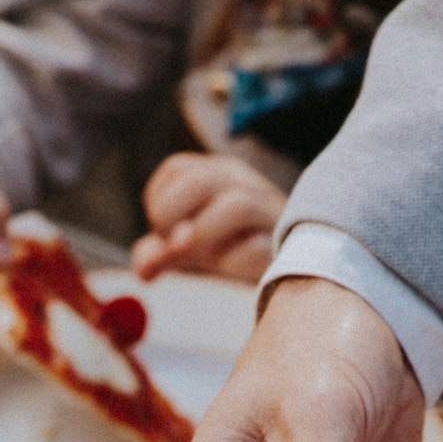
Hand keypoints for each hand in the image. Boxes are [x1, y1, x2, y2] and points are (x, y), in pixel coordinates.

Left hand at [133, 152, 286, 285]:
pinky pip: (257, 248)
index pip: (176, 169)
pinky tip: (237, 271)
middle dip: (172, 215)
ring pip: (235, 206)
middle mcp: (245, 184)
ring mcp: (270, 212)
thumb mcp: (196, 247)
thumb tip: (141, 268)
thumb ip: (164, 252)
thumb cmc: (241, 250)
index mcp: (220, 174)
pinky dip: (236, 261)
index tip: (163, 232)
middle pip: (199, 181)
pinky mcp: (287, 243)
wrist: (300, 271)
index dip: (159, 201)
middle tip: (174, 246)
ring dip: (203, 236)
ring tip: (202, 259)